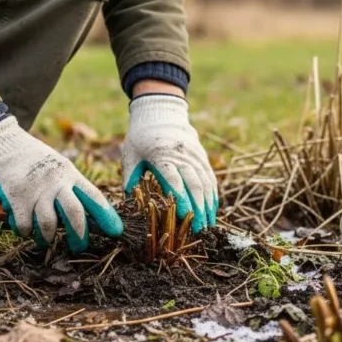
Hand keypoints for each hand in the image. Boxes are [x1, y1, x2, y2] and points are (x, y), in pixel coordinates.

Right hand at [0, 117, 123, 252]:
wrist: (2, 143)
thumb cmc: (35, 160)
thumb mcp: (59, 166)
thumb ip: (70, 187)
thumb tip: (87, 217)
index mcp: (70, 174)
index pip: (94, 197)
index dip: (107, 216)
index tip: (116, 231)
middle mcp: (55, 182)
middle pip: (74, 213)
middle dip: (79, 235)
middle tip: (79, 247)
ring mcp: (35, 189)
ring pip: (48, 224)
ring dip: (47, 237)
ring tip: (45, 239)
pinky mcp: (16, 197)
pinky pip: (25, 225)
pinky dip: (25, 232)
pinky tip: (25, 228)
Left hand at [122, 95, 217, 231]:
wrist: (160, 112)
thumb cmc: (141, 137)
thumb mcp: (130, 155)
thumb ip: (130, 179)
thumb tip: (128, 204)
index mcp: (161, 155)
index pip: (174, 180)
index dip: (181, 199)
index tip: (184, 217)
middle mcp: (181, 155)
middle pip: (194, 185)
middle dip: (198, 209)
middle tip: (199, 229)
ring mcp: (195, 155)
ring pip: (206, 183)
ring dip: (208, 205)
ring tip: (208, 224)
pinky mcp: (202, 156)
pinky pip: (210, 177)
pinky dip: (213, 195)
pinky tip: (212, 209)